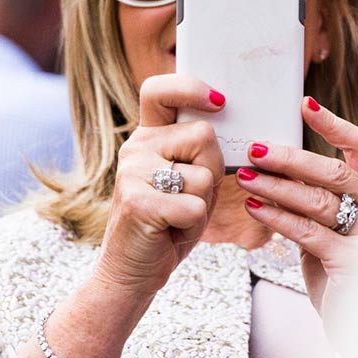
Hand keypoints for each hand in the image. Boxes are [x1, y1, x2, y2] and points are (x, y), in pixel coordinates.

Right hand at [92, 75, 226, 304]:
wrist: (132, 270)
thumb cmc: (169, 223)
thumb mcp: (186, 179)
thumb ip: (198, 152)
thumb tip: (226, 121)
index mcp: (148, 137)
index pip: (160, 91)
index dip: (189, 87)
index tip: (217, 100)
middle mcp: (136, 147)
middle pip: (204, 135)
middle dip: (214, 169)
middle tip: (191, 196)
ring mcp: (133, 172)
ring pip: (203, 174)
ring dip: (203, 203)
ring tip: (179, 216)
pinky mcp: (138, 201)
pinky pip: (194, 206)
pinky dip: (193, 225)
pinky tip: (171, 231)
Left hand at [237, 95, 357, 320]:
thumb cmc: (345, 280)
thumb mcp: (336, 235)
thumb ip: (320, 205)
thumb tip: (280, 173)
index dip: (334, 124)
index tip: (305, 104)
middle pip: (335, 172)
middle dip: (292, 158)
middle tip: (256, 148)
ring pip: (319, 200)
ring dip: (277, 186)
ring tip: (245, 176)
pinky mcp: (354, 263)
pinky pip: (309, 232)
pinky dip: (278, 217)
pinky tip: (254, 207)